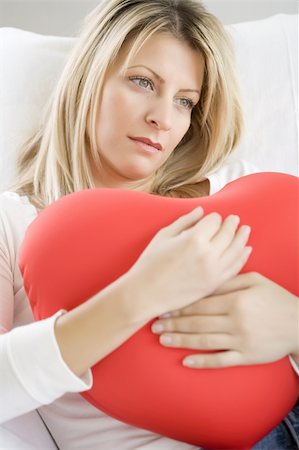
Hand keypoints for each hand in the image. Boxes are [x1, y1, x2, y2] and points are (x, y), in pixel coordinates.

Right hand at [127, 207, 250, 319]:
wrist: (146, 293)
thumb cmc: (150, 263)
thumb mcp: (164, 236)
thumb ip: (185, 221)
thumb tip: (201, 210)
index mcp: (193, 239)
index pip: (214, 221)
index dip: (214, 217)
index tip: (213, 217)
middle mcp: (207, 254)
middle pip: (228, 233)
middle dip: (232, 224)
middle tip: (235, 219)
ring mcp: (213, 271)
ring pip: (236, 250)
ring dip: (242, 238)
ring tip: (245, 230)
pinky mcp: (214, 284)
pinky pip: (235, 268)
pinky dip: (242, 257)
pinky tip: (246, 250)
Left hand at [151, 272, 298, 367]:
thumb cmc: (276, 299)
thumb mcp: (256, 281)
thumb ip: (229, 280)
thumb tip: (205, 280)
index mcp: (236, 300)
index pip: (201, 303)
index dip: (180, 306)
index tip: (163, 307)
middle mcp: (236, 321)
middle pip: (198, 322)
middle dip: (174, 322)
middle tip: (154, 323)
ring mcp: (241, 340)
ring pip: (204, 341)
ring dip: (181, 341)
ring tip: (162, 339)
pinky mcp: (247, 357)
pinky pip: (221, 361)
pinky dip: (203, 362)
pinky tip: (185, 362)